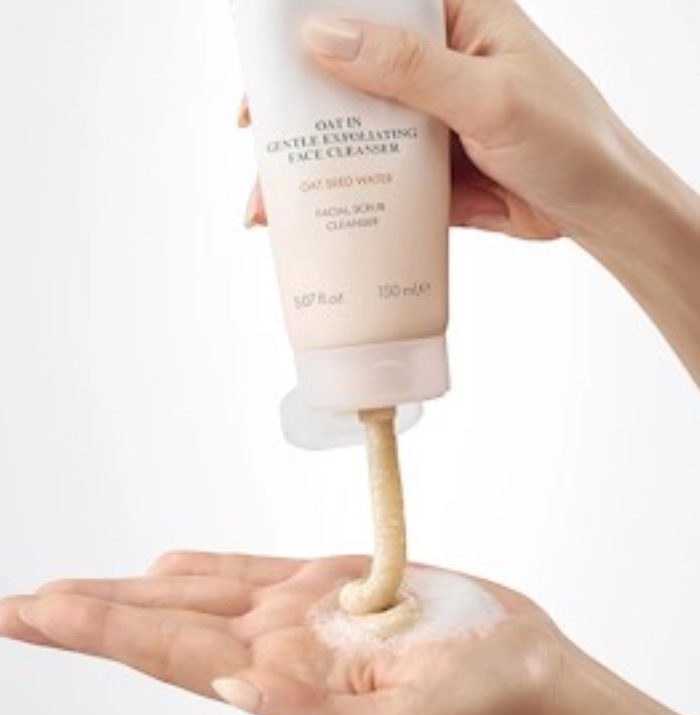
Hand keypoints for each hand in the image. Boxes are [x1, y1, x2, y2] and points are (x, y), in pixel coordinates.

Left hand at [0, 553, 564, 714]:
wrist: (525, 670)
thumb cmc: (480, 708)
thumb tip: (231, 690)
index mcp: (284, 683)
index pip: (168, 655)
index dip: (98, 631)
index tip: (32, 612)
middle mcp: (278, 647)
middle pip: (162, 625)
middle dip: (89, 614)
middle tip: (17, 604)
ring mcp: (301, 614)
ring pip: (197, 593)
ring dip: (131, 590)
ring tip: (68, 591)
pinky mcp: (332, 584)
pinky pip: (252, 568)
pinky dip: (203, 566)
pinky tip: (165, 566)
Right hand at [242, 0, 635, 240]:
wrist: (599, 208)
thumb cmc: (568, 136)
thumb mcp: (490, 97)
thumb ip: (410, 69)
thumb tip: (323, 38)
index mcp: (454, 21)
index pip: (369, 9)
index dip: (310, 31)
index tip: (266, 71)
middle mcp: (433, 66)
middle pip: (349, 78)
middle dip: (299, 115)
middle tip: (258, 149)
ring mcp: (427, 121)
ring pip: (356, 134)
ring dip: (314, 165)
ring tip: (269, 206)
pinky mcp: (428, 171)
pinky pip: (376, 179)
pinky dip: (345, 198)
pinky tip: (312, 221)